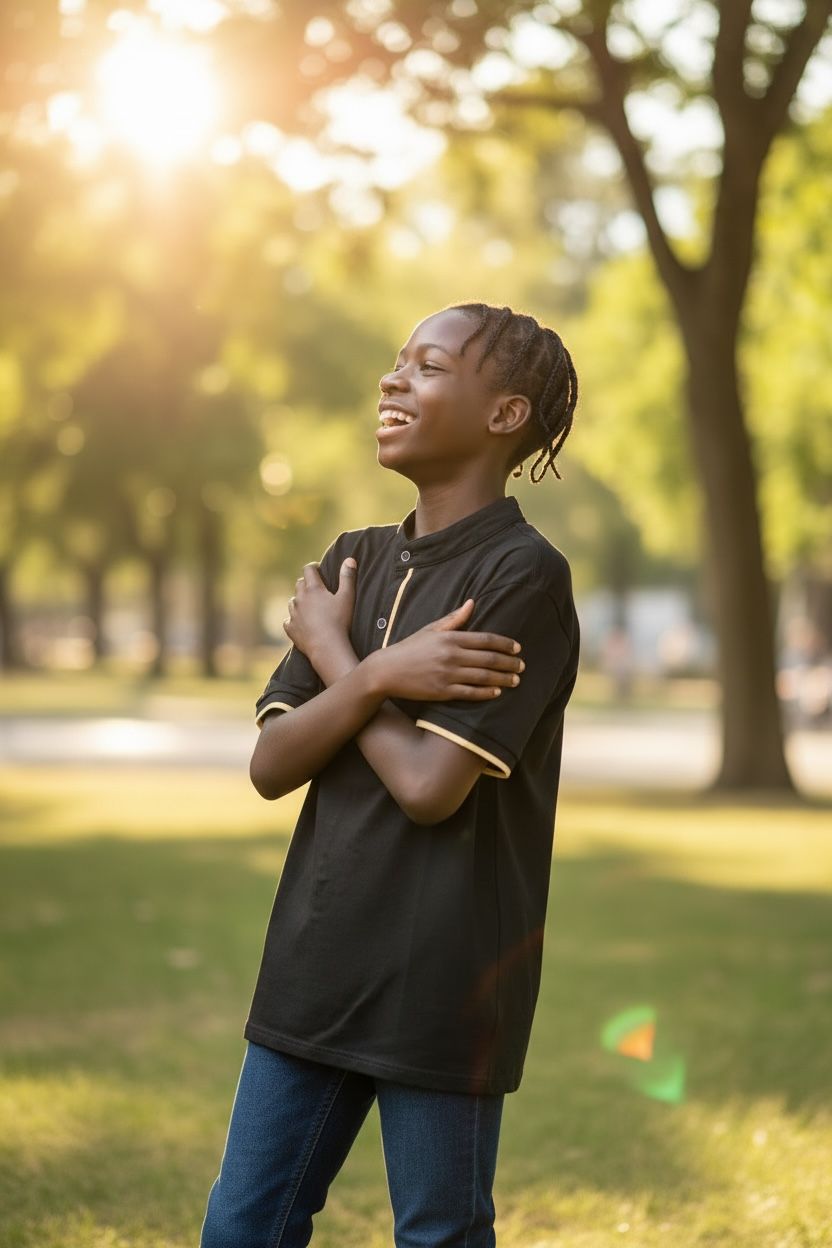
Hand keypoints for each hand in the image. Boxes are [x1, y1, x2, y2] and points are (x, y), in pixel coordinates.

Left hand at [284, 557, 357, 660]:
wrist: (327, 647)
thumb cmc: (339, 621)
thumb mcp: (347, 597)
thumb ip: (347, 577)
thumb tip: (349, 559)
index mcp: (313, 589)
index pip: (309, 570)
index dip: (313, 567)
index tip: (319, 569)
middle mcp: (300, 599)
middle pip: (299, 584)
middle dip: (306, 583)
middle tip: (316, 588)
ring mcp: (293, 614)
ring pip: (293, 601)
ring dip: (300, 601)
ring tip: (309, 607)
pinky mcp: (290, 628)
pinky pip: (288, 620)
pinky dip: (294, 619)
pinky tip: (300, 623)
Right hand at [368, 599, 524, 702]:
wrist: (386, 671)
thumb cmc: (409, 648)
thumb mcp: (430, 630)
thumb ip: (454, 619)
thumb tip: (472, 603)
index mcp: (450, 638)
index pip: (485, 639)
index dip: (504, 644)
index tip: (517, 648)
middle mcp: (451, 656)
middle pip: (489, 659)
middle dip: (509, 663)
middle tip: (522, 666)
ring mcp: (447, 675)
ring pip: (483, 677)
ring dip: (503, 678)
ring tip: (515, 680)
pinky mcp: (442, 691)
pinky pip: (470, 693)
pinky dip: (486, 692)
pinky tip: (497, 691)